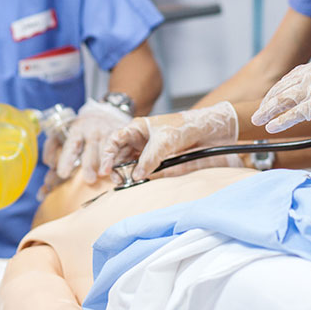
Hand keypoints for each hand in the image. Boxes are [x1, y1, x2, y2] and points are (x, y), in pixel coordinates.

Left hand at [44, 99, 130, 184]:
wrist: (104, 113)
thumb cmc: (81, 130)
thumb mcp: (65, 131)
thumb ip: (52, 147)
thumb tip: (48, 163)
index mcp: (77, 130)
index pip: (71, 146)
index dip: (66, 160)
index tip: (63, 174)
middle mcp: (93, 131)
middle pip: (91, 149)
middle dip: (89, 165)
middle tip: (89, 179)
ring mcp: (108, 132)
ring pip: (108, 150)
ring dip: (106, 164)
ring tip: (104, 176)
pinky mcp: (121, 136)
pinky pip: (122, 148)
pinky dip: (121, 160)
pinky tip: (118, 170)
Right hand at [97, 102, 237, 181]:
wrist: (203, 130)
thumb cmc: (182, 127)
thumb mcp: (163, 143)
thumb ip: (148, 159)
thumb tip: (136, 175)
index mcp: (136, 127)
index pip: (114, 140)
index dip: (107, 155)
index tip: (106, 169)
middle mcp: (139, 137)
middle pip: (119, 153)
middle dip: (115, 166)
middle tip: (117, 180)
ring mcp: (146, 147)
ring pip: (129, 161)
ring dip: (126, 172)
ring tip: (125, 182)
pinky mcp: (155, 156)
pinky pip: (142, 166)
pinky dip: (138, 173)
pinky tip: (137, 179)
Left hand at [251, 61, 310, 133]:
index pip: (287, 80)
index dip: (276, 93)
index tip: (268, 102)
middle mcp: (310, 75)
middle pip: (281, 89)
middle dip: (268, 103)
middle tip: (257, 114)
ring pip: (283, 100)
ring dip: (268, 112)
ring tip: (258, 120)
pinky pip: (293, 114)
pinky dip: (280, 121)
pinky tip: (270, 128)